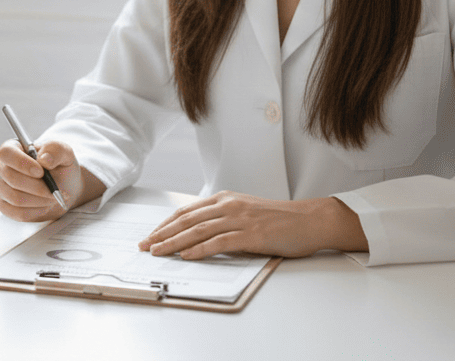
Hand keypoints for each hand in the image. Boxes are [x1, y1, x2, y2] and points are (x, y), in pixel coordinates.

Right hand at [0, 139, 85, 221]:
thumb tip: (44, 159)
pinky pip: (18, 213)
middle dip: (37, 187)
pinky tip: (45, 205)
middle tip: (54, 189)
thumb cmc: (60, 167)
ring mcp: (1, 187)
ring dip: (40, 200)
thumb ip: (56, 149)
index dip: (21, 163)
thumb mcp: (65, 152)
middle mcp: (2, 167)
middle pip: (11, 178)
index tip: (40, 172)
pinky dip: (37, 211)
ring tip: (52, 197)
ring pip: (15, 198)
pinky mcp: (5, 206)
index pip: (6, 153)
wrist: (65, 187)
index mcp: (13, 148)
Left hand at [137, 192, 365, 259]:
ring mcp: (240, 219)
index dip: (166, 224)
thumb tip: (198, 233)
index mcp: (225, 199)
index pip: (187, 212)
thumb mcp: (245, 212)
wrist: (310, 220)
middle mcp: (229, 206)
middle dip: (163, 233)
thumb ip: (223, 218)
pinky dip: (200, 249)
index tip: (151, 235)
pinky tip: (186, 255)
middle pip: (187, 220)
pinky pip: (220, 242)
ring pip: (199, 230)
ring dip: (175, 242)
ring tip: (158, 251)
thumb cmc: (278, 219)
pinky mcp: (251, 235)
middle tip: (145, 245)